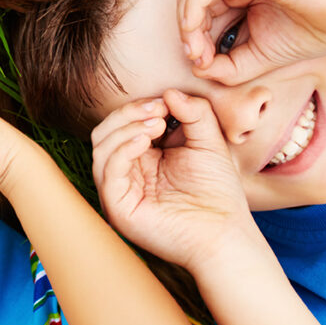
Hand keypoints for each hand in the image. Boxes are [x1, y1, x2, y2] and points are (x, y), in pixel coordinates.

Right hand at [92, 91, 257, 271]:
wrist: (225, 233)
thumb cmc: (218, 192)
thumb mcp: (209, 142)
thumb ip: (194, 113)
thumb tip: (170, 91)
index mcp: (142, 158)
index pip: (123, 125)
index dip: (138, 107)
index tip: (165, 101)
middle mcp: (126, 174)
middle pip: (105, 132)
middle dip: (128, 113)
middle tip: (158, 109)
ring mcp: (120, 191)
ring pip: (101, 147)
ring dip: (125, 128)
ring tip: (155, 125)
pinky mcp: (118, 207)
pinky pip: (107, 171)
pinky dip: (122, 149)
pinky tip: (145, 141)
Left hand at [177, 0, 325, 82]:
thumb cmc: (315, 31)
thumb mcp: (261, 55)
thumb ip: (229, 65)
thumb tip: (197, 69)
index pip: (200, 8)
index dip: (193, 37)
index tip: (201, 65)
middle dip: (188, 32)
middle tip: (197, 60)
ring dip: (189, 23)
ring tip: (198, 52)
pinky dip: (194, 8)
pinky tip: (196, 31)